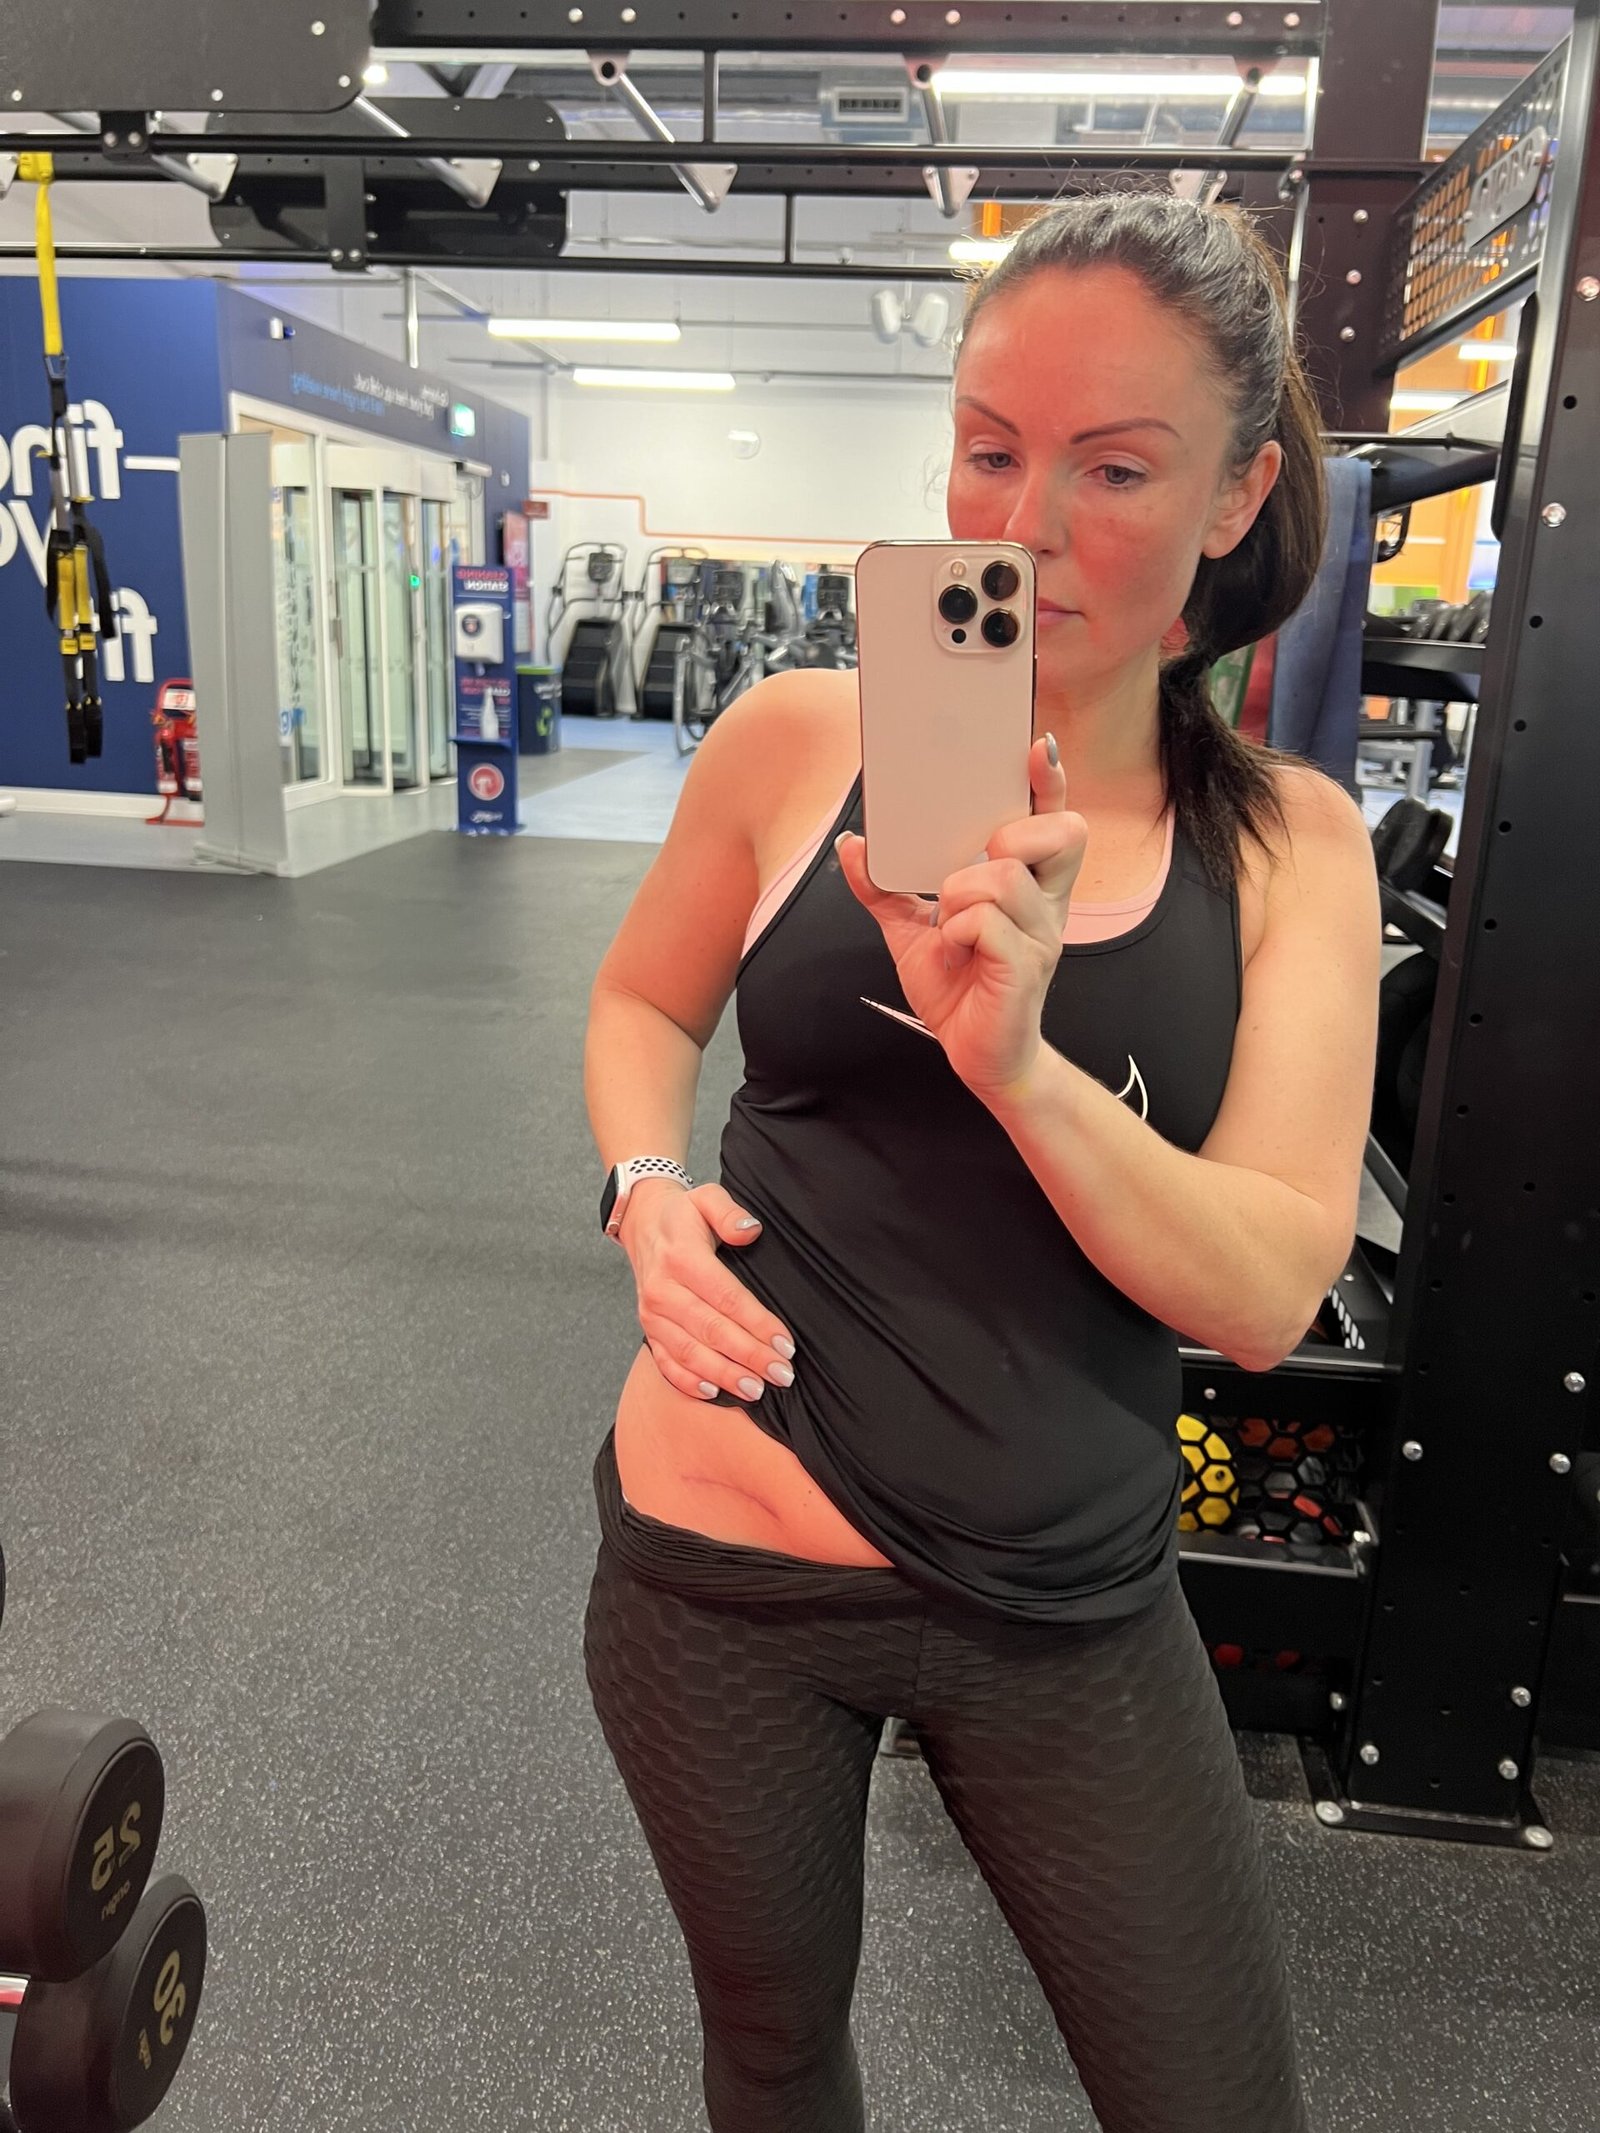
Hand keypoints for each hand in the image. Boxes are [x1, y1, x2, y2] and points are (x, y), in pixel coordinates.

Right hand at [620, 1178, 798, 1403]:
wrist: (642, 1224)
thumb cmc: (684, 1215)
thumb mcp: (706, 1197)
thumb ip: (729, 1212)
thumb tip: (750, 1231)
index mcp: (682, 1258)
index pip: (726, 1297)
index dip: (757, 1323)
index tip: (786, 1344)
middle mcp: (663, 1290)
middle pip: (712, 1331)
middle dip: (750, 1357)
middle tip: (782, 1375)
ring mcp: (652, 1314)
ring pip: (690, 1353)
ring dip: (724, 1375)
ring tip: (756, 1390)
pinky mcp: (648, 1330)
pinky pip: (666, 1362)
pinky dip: (688, 1382)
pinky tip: (714, 1392)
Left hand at [835, 734, 1086, 1101]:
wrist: (977, 1056)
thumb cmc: (959, 988)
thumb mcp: (910, 932)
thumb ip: (884, 889)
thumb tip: (852, 845)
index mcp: (1027, 884)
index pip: (1054, 818)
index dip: (1050, 781)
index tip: (1033, 747)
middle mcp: (1045, 903)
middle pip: (1059, 832)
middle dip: (1011, 834)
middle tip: (975, 866)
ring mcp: (1041, 934)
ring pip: (1003, 877)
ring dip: (959, 895)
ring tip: (948, 927)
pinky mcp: (1025, 967)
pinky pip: (986, 922)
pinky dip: (956, 930)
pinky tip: (952, 950)